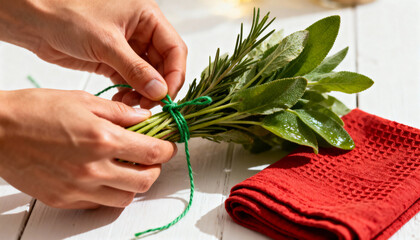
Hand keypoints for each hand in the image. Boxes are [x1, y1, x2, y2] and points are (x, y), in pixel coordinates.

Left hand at [0, 0, 186, 107]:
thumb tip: (159, 91)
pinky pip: (130, 82)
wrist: (35, 20)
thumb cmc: (68, 15)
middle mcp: (142, 33)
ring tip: (133, 105)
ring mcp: (128, 49)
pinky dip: (129, 94)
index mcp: (147, 18)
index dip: (175, 74)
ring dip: (143, 94)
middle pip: (163, 66)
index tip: (168, 96)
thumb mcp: (107, 42)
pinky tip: (122, 101)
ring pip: (148, 77)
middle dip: (158, 88)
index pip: (175, 49)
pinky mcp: (113, 62)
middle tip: (150, 106)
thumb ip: (135, 69)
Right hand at [0, 89, 175, 208]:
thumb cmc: (36, 111)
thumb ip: (120, 113)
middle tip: (150, 159)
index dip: (167, 149)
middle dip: (154, 169)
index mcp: (103, 140)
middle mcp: (94, 169)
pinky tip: (104, 177)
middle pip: (145, 181)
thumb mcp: (83, 101)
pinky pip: (98, 204)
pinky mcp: (64, 200)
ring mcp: (78, 188)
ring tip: (127, 168)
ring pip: (124, 198)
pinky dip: (108, 193)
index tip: (167, 145)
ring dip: (133, 184)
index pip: (153, 152)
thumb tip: (145, 119)